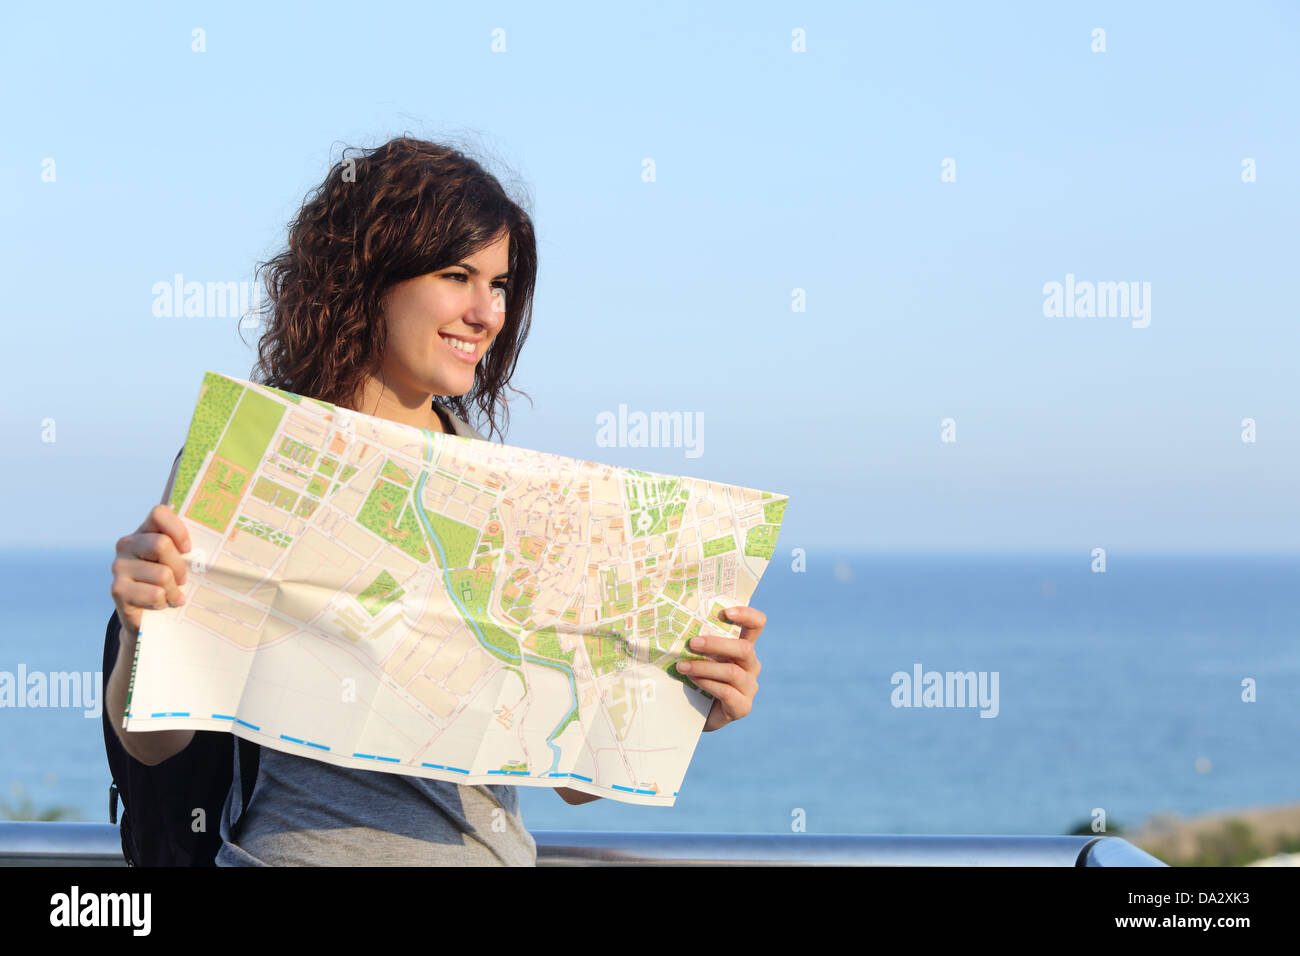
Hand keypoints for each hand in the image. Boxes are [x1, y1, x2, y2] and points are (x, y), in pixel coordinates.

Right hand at [110, 503, 191, 642]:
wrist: (147, 617)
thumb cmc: (168, 583)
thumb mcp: (178, 562)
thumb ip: (185, 549)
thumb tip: (216, 543)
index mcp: (144, 531)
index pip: (159, 513)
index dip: (177, 529)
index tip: (188, 549)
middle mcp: (127, 544)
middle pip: (161, 544)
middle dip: (179, 566)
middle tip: (183, 580)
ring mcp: (119, 566)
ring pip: (162, 573)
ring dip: (174, 590)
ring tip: (172, 596)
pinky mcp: (117, 589)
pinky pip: (154, 593)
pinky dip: (163, 602)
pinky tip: (160, 604)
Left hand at [679, 605, 763, 731]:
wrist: (696, 713)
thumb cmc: (696, 677)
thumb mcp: (699, 656)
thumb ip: (697, 642)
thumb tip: (674, 624)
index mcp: (743, 647)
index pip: (757, 624)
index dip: (747, 615)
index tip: (725, 612)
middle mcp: (751, 665)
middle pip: (745, 649)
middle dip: (717, 644)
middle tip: (692, 643)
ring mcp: (749, 687)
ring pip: (733, 672)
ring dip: (704, 667)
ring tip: (682, 666)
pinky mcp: (743, 707)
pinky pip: (727, 692)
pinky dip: (707, 683)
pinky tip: (691, 680)